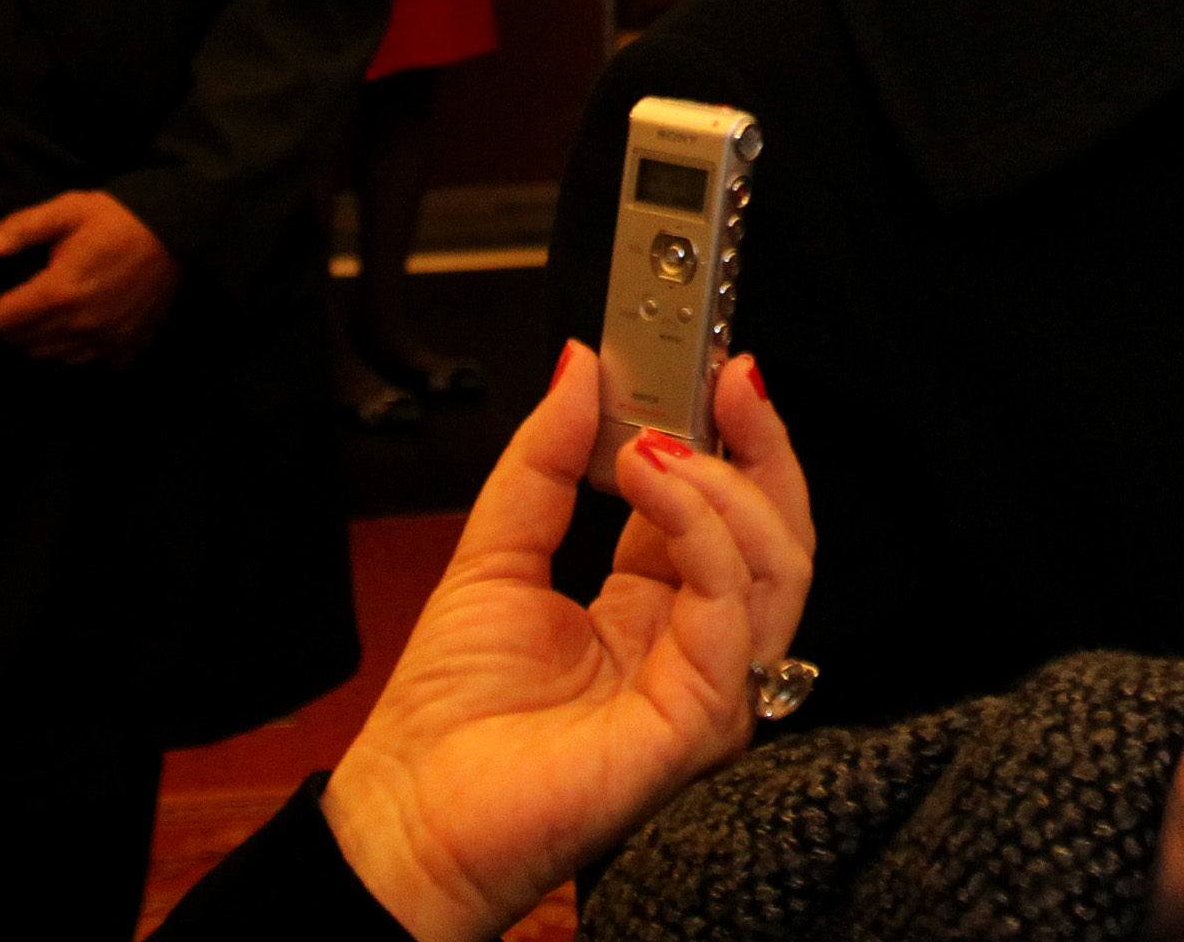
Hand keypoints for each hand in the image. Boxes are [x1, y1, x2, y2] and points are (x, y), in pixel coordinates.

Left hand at [0, 189, 180, 361]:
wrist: (179, 229)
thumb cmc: (119, 217)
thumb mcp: (67, 210)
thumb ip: (20, 230)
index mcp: (60, 292)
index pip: (2, 319)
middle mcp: (80, 324)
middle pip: (23, 342)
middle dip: (8, 325)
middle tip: (12, 302)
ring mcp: (107, 339)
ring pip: (53, 356)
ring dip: (39, 340)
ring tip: (42, 315)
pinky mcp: (130, 343)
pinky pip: (91, 362)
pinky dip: (78, 351)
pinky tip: (80, 328)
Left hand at [324, 345, 813, 941]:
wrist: (405, 821)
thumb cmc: (443, 725)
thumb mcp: (495, 552)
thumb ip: (542, 459)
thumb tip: (580, 365)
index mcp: (654, 610)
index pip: (724, 509)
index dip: (724, 435)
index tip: (707, 363)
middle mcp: (696, 647)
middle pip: (777, 531)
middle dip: (761, 442)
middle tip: (726, 375)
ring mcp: (710, 686)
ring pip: (778, 563)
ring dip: (726, 481)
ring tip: (657, 441)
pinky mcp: (700, 717)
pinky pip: (732, 606)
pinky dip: (703, 528)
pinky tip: (652, 482)